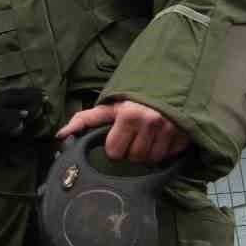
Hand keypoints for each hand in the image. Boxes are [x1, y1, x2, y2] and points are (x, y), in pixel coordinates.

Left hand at [55, 99, 190, 164]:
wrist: (169, 84)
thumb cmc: (134, 99)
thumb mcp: (110, 106)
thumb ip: (85, 120)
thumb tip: (60, 135)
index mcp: (128, 114)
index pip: (115, 153)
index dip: (114, 147)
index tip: (118, 137)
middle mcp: (151, 122)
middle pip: (134, 159)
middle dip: (131, 151)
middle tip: (134, 136)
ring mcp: (171, 129)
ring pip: (152, 161)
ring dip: (148, 154)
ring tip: (148, 138)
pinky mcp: (185, 135)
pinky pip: (170, 157)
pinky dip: (165, 151)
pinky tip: (162, 138)